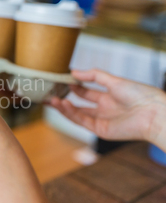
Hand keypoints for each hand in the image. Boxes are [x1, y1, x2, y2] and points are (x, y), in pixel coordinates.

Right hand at [50, 69, 165, 147]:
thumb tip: (74, 72)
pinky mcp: (101, 130)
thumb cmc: (140, 95)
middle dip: (63, 98)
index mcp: (109, 96)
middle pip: (78, 104)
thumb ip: (94, 76)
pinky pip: (82, 121)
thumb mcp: (114, 80)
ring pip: (77, 113)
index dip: (73, 85)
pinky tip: (64, 104)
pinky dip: (71, 113)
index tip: (60, 79)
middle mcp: (104, 108)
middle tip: (49, 93)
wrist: (153, 113)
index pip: (85, 91)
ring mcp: (102, 120)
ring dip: (63, 107)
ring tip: (51, 100)